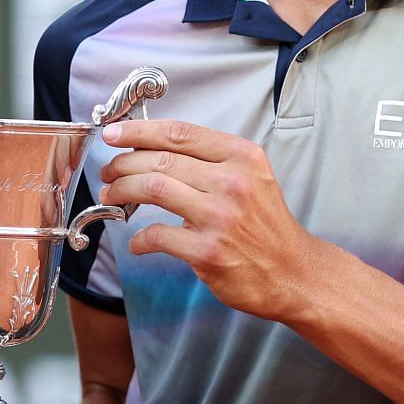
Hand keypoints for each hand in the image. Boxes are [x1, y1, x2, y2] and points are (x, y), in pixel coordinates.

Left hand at [98, 119, 322, 322]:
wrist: (294, 272)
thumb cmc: (266, 225)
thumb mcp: (251, 177)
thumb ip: (211, 161)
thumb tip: (155, 149)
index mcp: (242, 157)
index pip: (179, 133)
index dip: (139, 130)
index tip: (114, 133)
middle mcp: (232, 182)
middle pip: (160, 160)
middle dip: (123, 163)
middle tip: (109, 172)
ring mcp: (219, 217)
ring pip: (152, 188)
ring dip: (122, 191)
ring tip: (112, 195)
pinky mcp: (208, 251)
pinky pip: (157, 235)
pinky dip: (139, 239)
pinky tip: (138, 242)